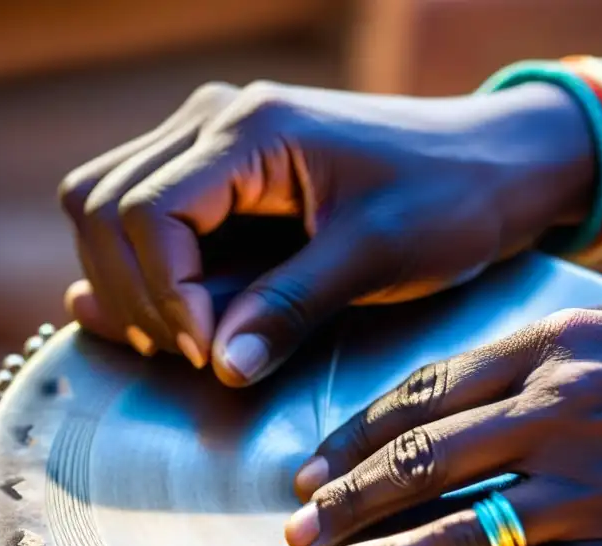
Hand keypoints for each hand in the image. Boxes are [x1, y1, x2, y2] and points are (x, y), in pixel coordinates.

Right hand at [58, 80, 593, 385]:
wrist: (498, 167)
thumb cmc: (452, 197)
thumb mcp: (376, 256)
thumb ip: (291, 307)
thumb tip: (222, 366)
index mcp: (251, 129)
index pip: (145, 212)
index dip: (161, 294)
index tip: (210, 353)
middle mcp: (217, 122)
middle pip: (103, 204)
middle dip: (133, 290)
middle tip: (196, 353)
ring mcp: (219, 144)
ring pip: (111, 205)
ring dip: (131, 279)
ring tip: (189, 340)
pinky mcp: (233, 175)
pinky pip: (154, 215)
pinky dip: (151, 268)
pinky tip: (175, 316)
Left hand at [284, 284, 601, 545]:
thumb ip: (590, 326)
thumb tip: (531, 341)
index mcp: (571, 346)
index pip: (434, 390)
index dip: (362, 431)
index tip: (317, 463)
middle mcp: (572, 412)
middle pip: (429, 459)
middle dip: (351, 497)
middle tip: (299, 530)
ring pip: (468, 528)